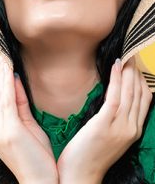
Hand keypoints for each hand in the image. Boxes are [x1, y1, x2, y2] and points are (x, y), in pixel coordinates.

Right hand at [0, 54, 58, 183]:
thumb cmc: (39, 161)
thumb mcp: (29, 128)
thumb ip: (21, 105)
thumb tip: (17, 81)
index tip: (1, 61)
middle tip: (0, 51)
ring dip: (1, 73)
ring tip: (3, 55)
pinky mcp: (8, 131)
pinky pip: (6, 102)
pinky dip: (7, 84)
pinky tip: (9, 70)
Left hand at [57, 57, 152, 182]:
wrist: (80, 176)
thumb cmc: (87, 156)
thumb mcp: (106, 136)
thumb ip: (111, 119)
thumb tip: (110, 101)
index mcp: (133, 131)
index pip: (145, 100)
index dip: (142, 80)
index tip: (134, 64)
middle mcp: (131, 128)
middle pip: (141, 93)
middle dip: (137, 72)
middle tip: (130, 53)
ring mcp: (120, 127)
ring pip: (131, 93)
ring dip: (129, 72)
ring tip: (125, 56)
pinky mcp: (105, 125)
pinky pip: (115, 97)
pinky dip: (117, 79)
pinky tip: (115, 66)